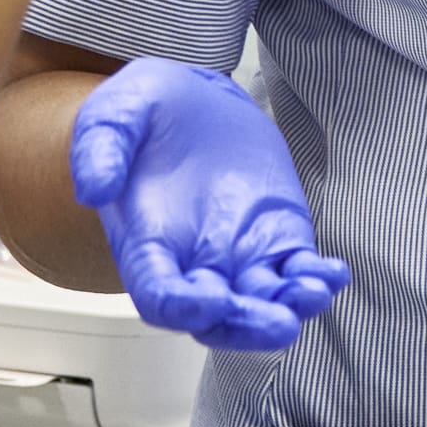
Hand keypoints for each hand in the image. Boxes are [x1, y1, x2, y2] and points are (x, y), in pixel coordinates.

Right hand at [67, 60, 350, 351]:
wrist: (190, 102)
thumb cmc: (143, 116)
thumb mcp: (112, 116)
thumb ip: (98, 150)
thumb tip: (93, 188)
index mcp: (146, 245)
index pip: (160, 297)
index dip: (183, 308)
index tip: (210, 302)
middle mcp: (192, 262)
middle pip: (217, 317)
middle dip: (247, 325)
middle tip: (279, 323)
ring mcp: (238, 255)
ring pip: (262, 300)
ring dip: (288, 306)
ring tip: (312, 293)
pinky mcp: (275, 236)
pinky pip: (296, 269)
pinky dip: (316, 277)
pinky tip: (333, 273)